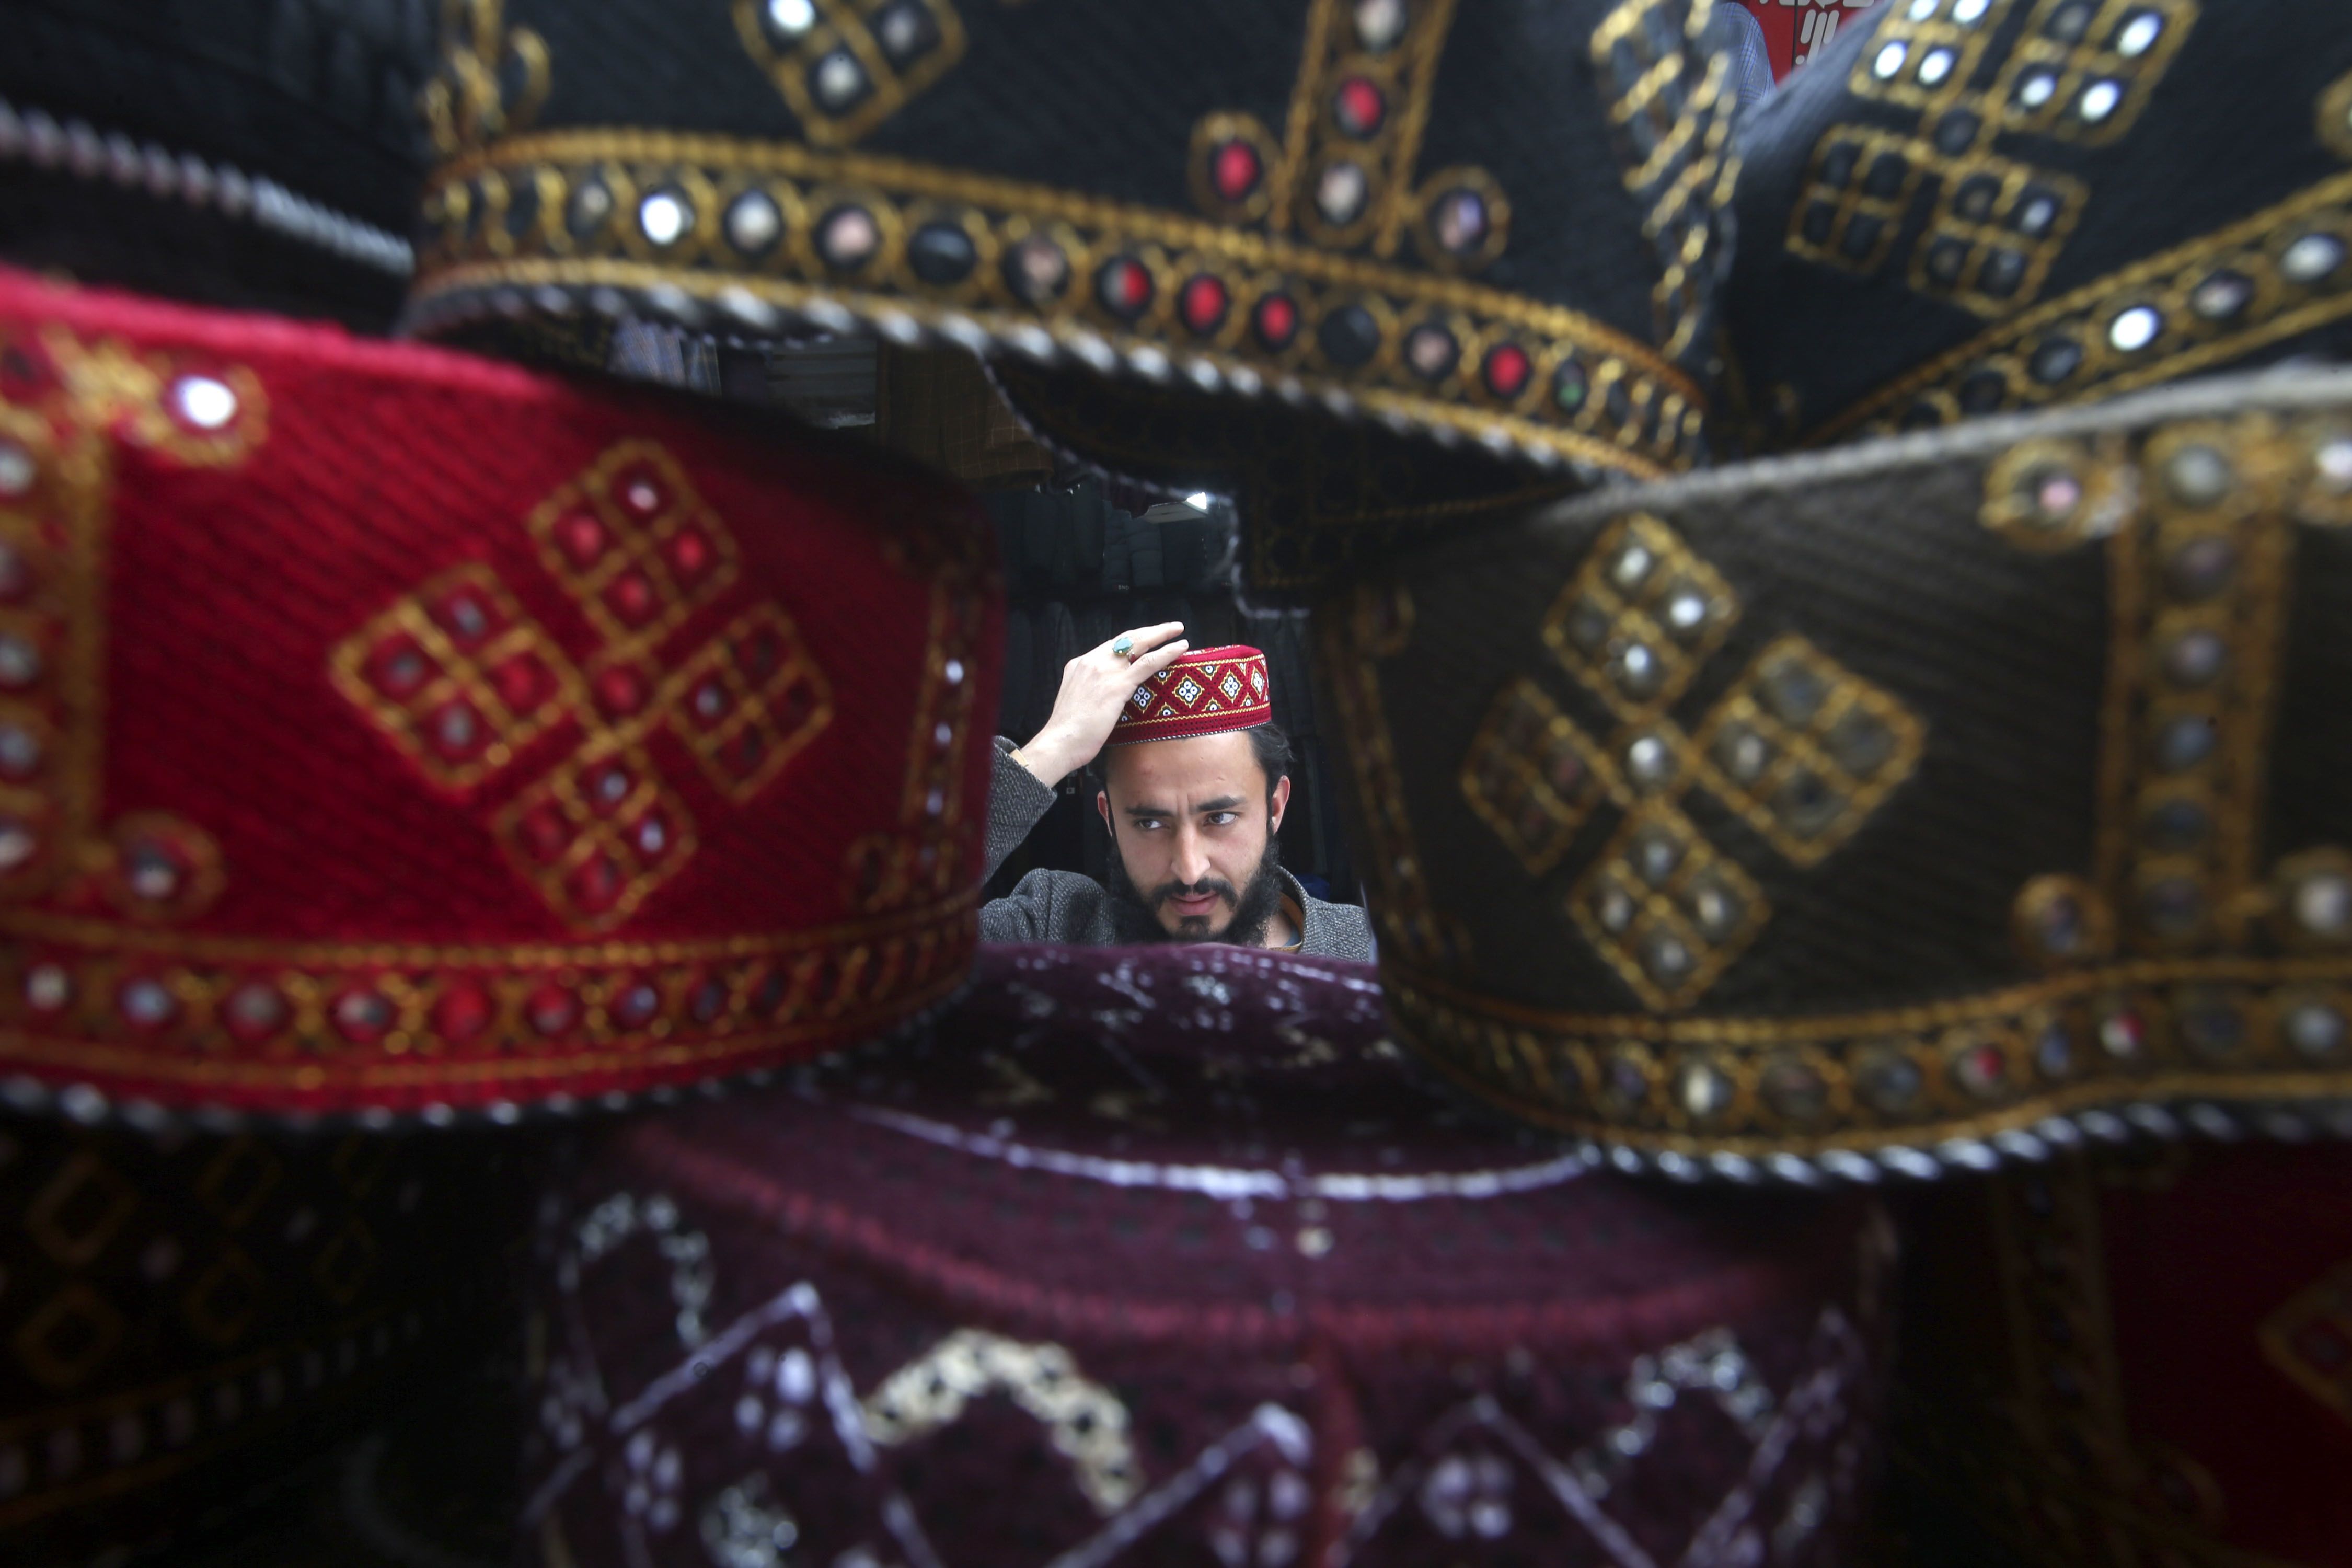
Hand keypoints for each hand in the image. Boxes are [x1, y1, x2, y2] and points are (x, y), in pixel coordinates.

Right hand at [1013, 622, 1187, 783]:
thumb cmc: (1069, 731)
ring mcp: (1106, 670)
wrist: (1061, 741)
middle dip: (1151, 630)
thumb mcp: (1078, 699)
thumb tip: (1108, 693)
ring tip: (1178, 631)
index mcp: (1080, 663)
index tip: (1147, 637)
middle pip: (1127, 638)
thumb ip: (1092, 689)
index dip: (1133, 640)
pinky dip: (1166, 653)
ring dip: (1162, 635)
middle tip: (1171, 627)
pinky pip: (1148, 663)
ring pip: (1140, 644)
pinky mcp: (1119, 684)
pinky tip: (1179, 648)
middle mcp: (1092, 660)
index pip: (1112, 645)